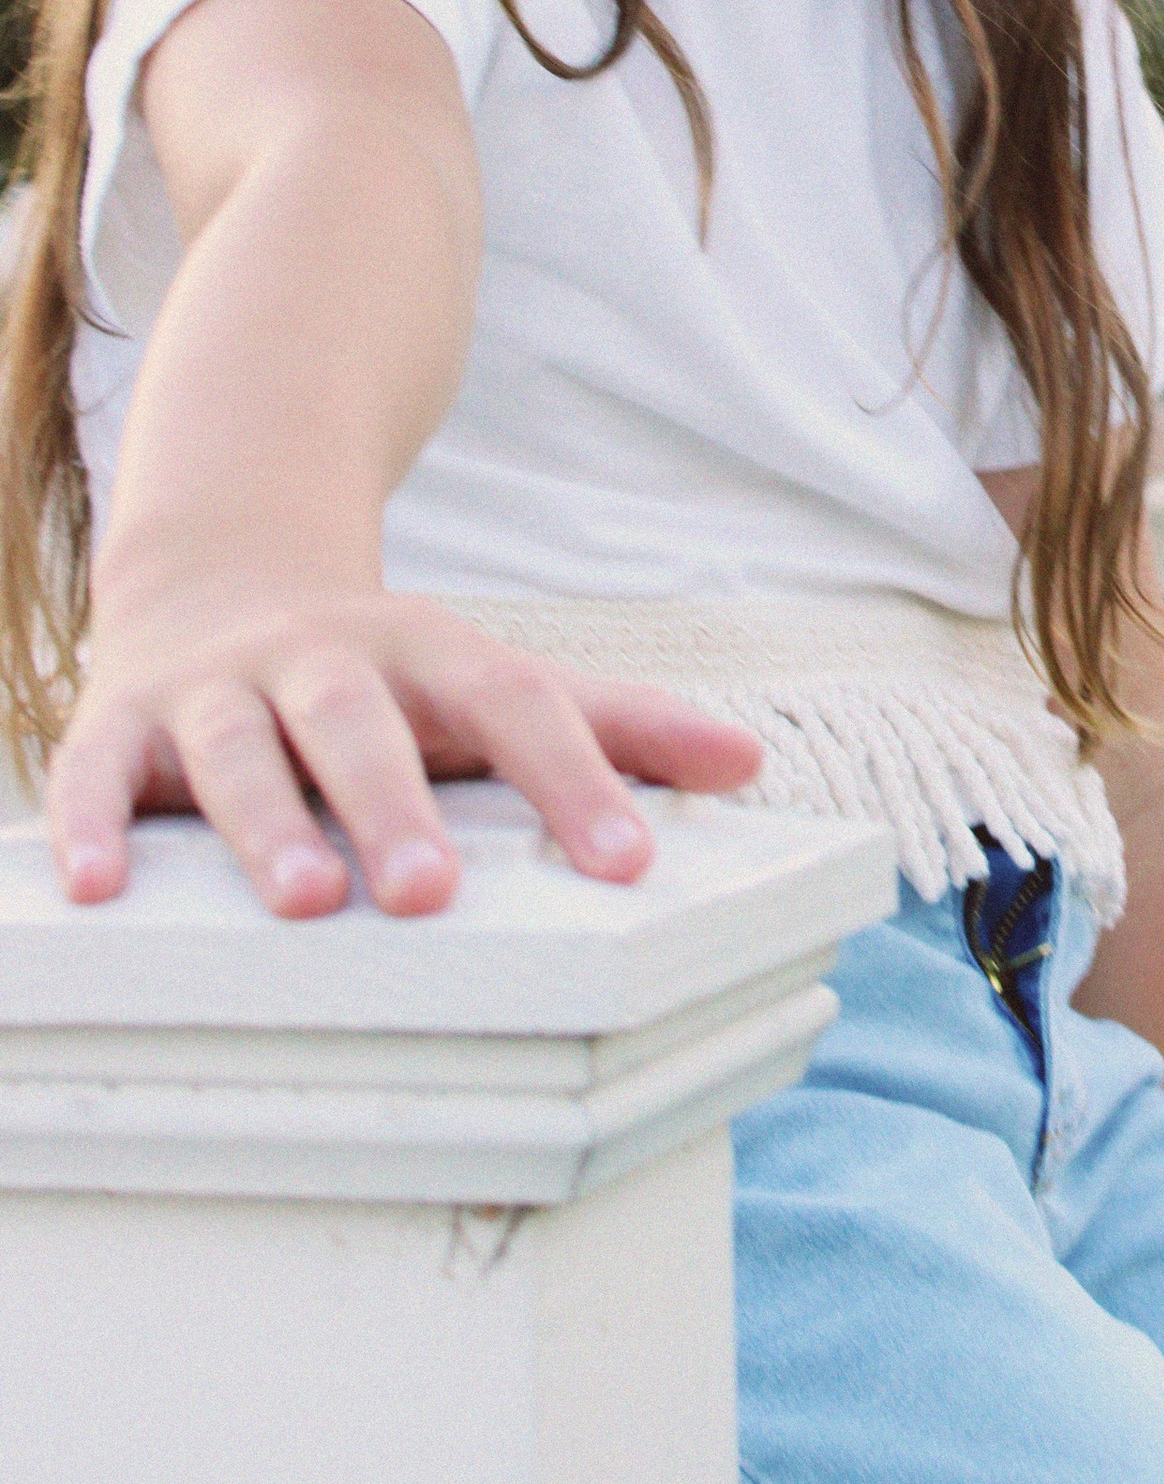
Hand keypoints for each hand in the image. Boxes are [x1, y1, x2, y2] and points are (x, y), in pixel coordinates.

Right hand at [47, 580, 763, 917]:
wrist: (218, 579)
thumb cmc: (385, 676)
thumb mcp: (494, 682)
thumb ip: (615, 724)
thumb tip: (750, 761)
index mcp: (429, 654)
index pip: (515, 705)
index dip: (573, 778)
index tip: (627, 862)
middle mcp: (322, 663)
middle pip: (363, 725)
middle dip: (397, 806)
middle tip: (433, 894)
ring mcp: (218, 691)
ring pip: (241, 749)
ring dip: (266, 822)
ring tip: (302, 903)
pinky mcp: (122, 726)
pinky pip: (98, 774)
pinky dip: (92, 825)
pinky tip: (99, 890)